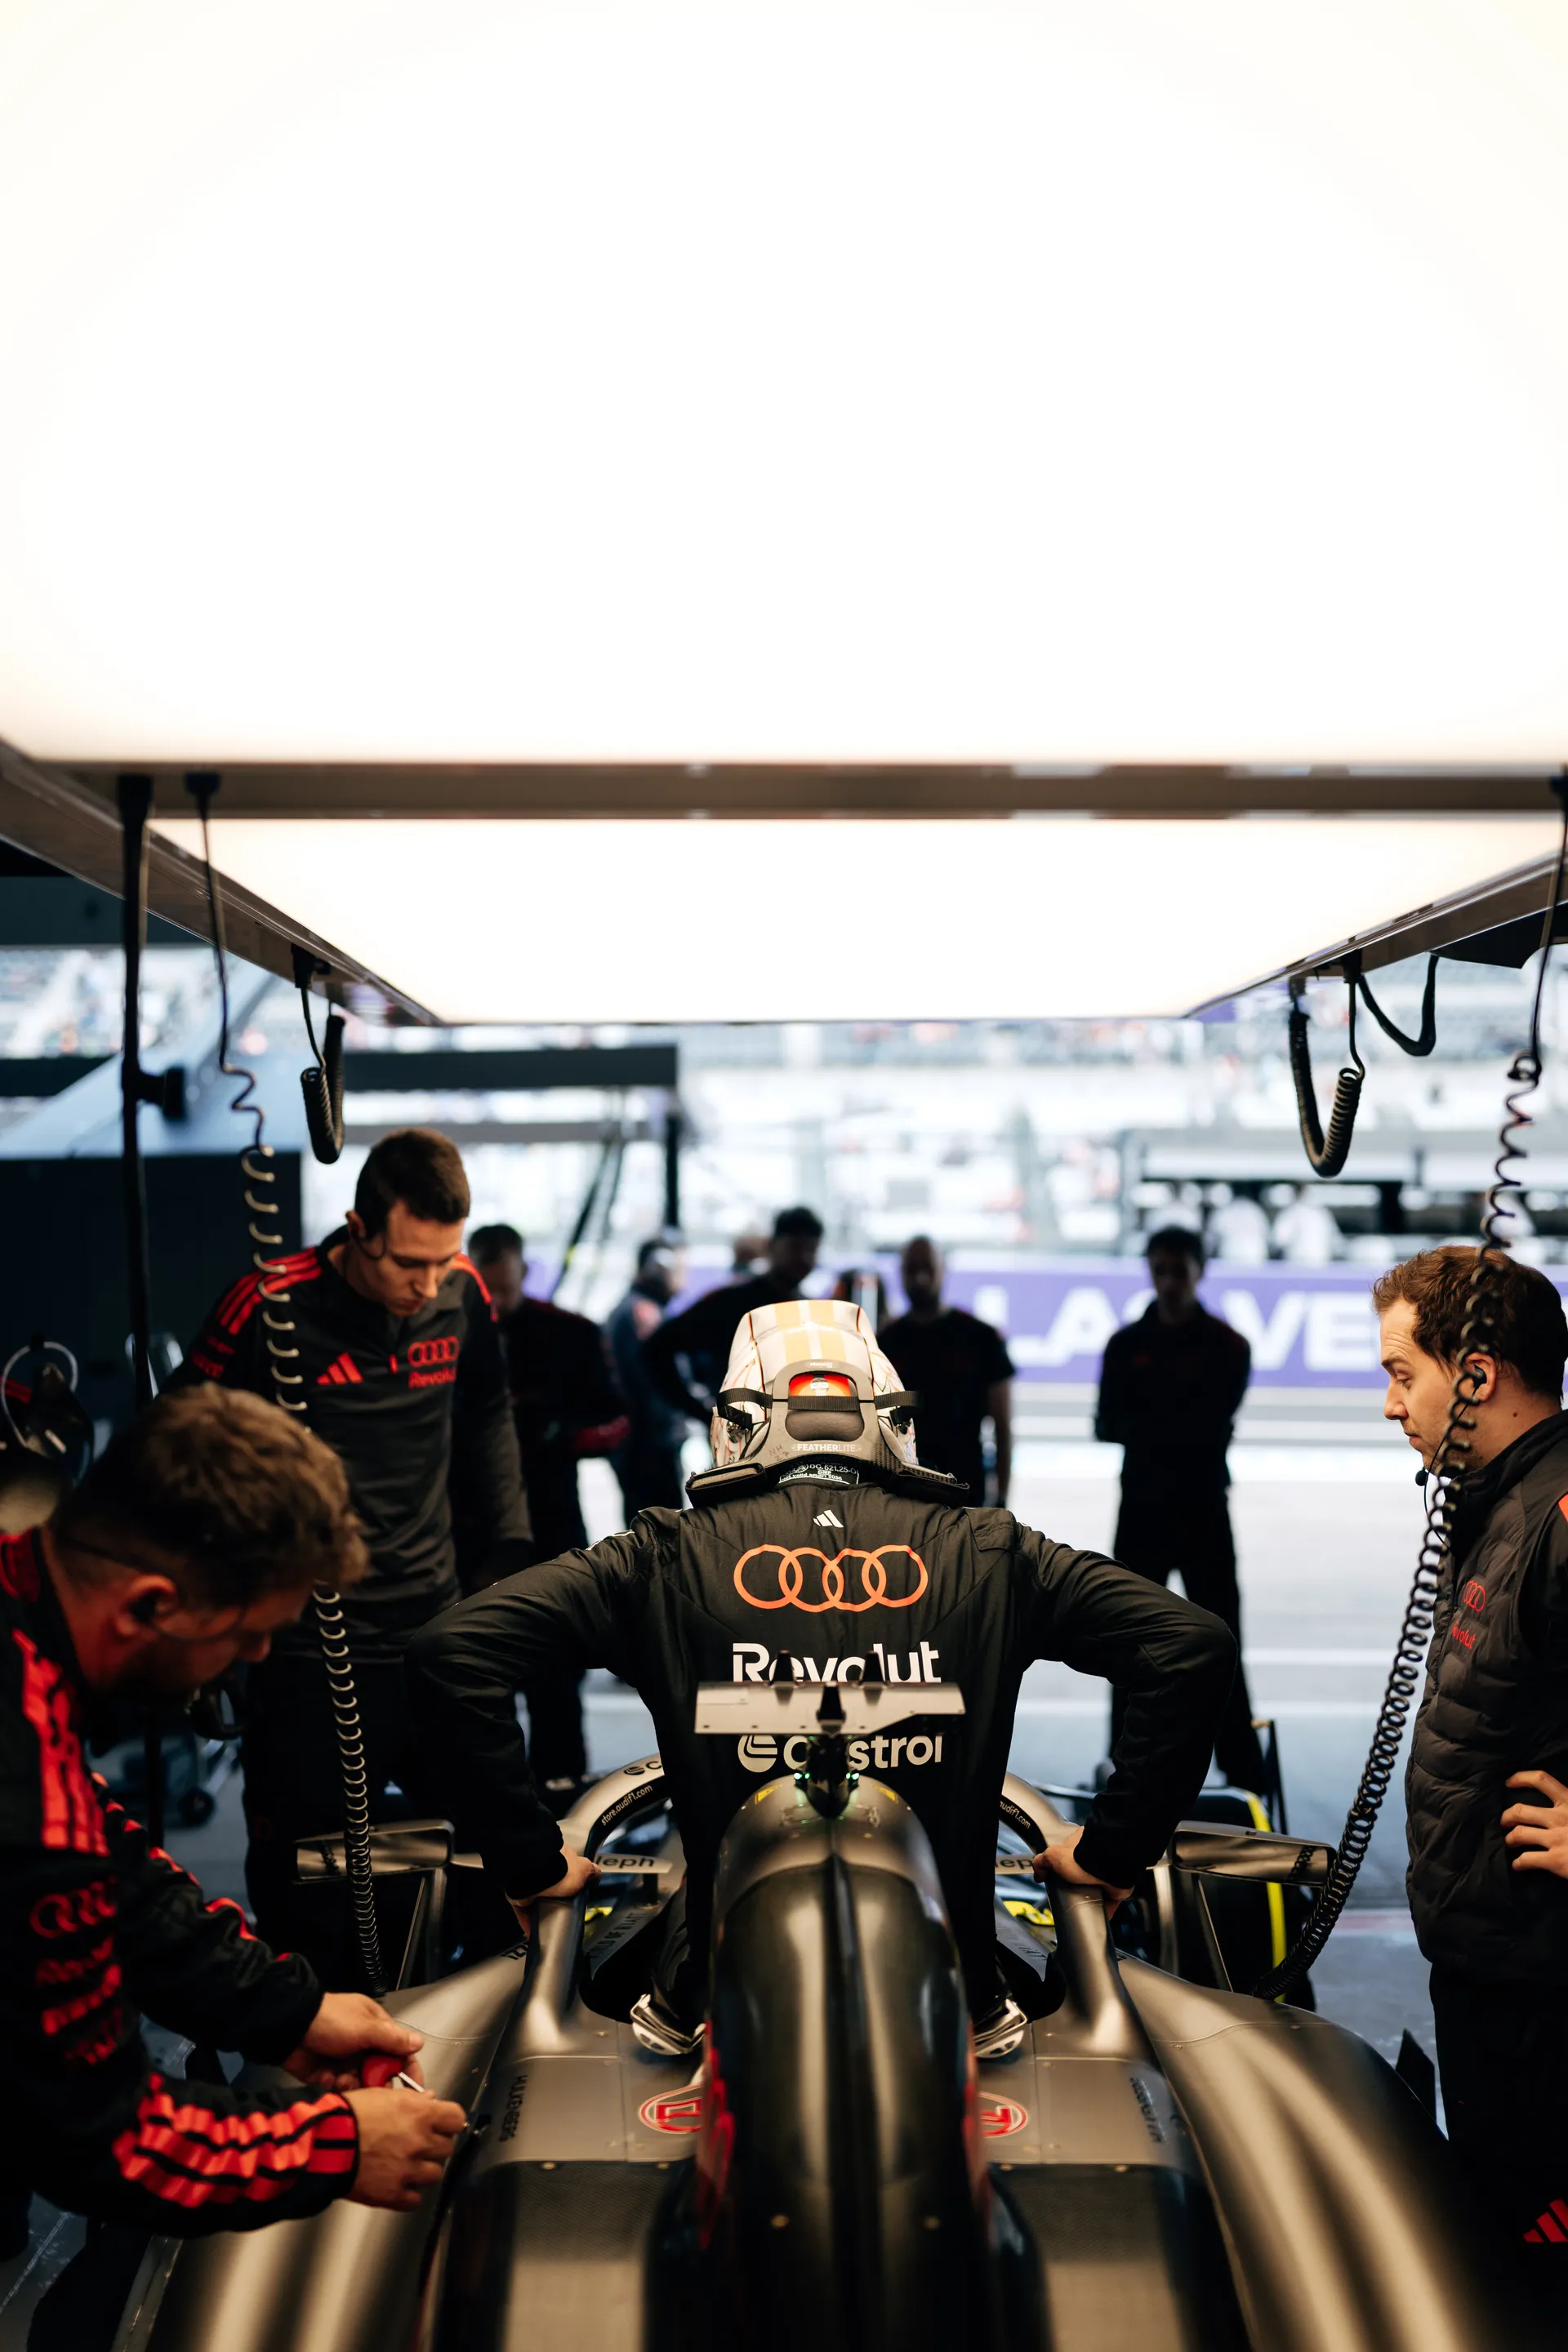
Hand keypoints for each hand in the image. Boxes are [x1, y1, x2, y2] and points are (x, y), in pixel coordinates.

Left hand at [282, 1992, 423, 2092]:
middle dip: (375, 2081)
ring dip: (353, 2084)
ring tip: (342, 2080)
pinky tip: (326, 2077)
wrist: (290, 2028)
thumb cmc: (332, 2021)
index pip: (399, 2051)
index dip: (407, 2070)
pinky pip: (339, 2087)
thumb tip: (419, 2043)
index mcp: (375, 2028)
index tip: (413, 2091)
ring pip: (360, 2083)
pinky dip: (334, 2085)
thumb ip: (392, 2039)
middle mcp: (362, 2045)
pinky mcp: (327, 2075)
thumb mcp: (365, 2028)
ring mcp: (344, 2061)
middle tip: (368, 2085)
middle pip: (380, 2072)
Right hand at [345, 2085, 466, 2211]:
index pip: (456, 2118)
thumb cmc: (349, 2115)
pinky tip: (397, 2184)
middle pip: (446, 2148)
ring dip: (423, 2171)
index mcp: (419, 2114)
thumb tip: (430, 2099)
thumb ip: (410, 2098)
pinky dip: (408, 2194)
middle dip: (435, 2146)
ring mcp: (408, 2170)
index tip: (442, 2123)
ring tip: (406, 2165)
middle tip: (419, 2144)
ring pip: (434, 2175)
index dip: (449, 2121)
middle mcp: (419, 2142)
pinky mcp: (393, 2194)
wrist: (324, 2144)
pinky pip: (415, 2200)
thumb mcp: (381, 2095)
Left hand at [509, 1846, 599, 1932]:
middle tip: (563, 1910)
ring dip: (542, 1910)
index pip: (568, 1868)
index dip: (573, 1881)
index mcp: (560, 1857)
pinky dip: (529, 1921)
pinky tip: (535, 1930)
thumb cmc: (558, 1868)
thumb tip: (596, 1874)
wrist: (533, 1874)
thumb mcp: (584, 1869)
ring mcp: (530, 1880)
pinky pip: (524, 1910)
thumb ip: (591, 1871)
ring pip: (537, 1899)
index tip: (576, 1895)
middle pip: (552, 1885)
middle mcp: (543, 1866)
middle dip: (557, 1898)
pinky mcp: (518, 1893)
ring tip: (549, 1923)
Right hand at [1032, 1826, 1133, 1919]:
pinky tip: (1098, 1914)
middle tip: (1068, 1896)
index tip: (1057, 1880)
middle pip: (1083, 1873)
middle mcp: (1095, 1856)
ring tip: (1081, 1907)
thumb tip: (1038, 1874)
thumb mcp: (1053, 1855)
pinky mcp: (1116, 1886)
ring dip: (1091, 1898)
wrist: (1107, 1865)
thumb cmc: (1083, 1856)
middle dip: (1077, 1885)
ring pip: (1097, 1888)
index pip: (1069, 1855)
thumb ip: (1042, 1862)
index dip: (1062, 1867)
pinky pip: (1110, 1901)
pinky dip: (1105, 1909)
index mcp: (1080, 1844)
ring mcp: (1107, 1872)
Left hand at [1503, 1770, 1567, 1879]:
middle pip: (1521, 1810)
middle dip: (1507, 1816)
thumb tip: (1557, 1801)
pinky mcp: (1555, 1861)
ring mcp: (1556, 1839)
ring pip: (1519, 1834)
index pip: (1542, 1780)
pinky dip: (1518, 1863)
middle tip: (1504, 1822)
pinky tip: (1517, 1865)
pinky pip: (1527, 1859)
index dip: (1521, 1778)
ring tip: (1509, 1842)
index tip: (1508, 1782)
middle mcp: (1560, 1818)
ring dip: (1510, 1839)